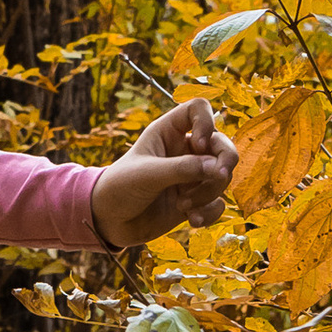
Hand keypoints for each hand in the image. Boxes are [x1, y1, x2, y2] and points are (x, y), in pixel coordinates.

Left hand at [90, 95, 236, 249]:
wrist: (107, 222)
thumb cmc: (119, 188)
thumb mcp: (147, 174)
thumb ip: (182, 169)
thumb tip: (218, 170)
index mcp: (168, 132)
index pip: (199, 109)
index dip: (207, 122)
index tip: (199, 144)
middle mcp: (184, 151)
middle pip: (222, 144)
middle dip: (224, 161)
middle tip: (217, 176)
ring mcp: (191, 176)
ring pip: (221, 176)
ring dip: (209, 192)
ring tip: (184, 205)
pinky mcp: (194, 200)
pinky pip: (217, 203)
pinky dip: (209, 212)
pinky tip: (192, 220)